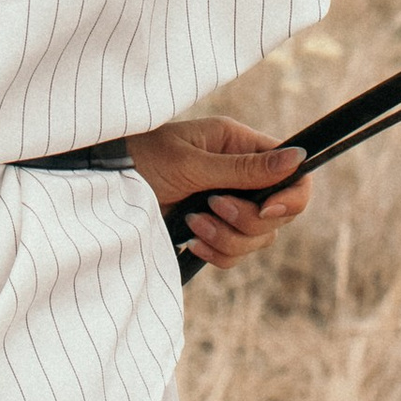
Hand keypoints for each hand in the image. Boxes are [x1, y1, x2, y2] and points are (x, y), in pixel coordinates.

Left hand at [125, 114, 310, 269]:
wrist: (103, 188)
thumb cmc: (141, 160)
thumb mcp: (192, 163)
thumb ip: (244, 168)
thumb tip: (297, 159)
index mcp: (240, 146)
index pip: (292, 173)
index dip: (291, 196)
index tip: (268, 210)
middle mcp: (240, 176)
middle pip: (279, 214)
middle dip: (246, 220)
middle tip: (210, 206)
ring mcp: (227, 205)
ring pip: (257, 239)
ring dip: (226, 237)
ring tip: (191, 222)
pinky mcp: (212, 230)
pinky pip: (234, 254)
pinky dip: (215, 251)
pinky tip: (189, 238)